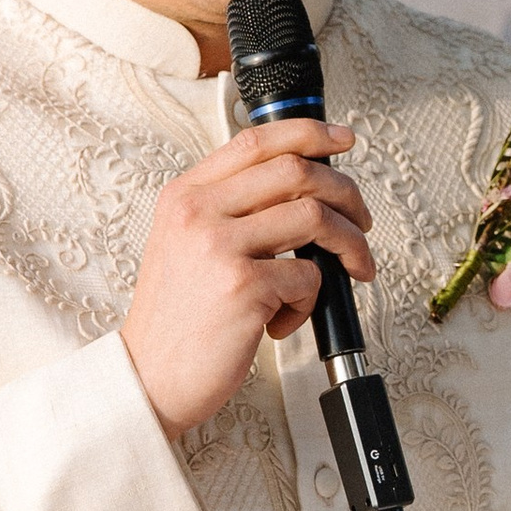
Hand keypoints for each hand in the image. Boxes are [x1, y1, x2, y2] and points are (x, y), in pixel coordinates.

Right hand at [123, 122, 373, 437]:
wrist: (148, 377)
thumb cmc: (178, 318)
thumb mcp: (186, 244)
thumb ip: (231, 210)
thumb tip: (303, 189)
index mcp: (185, 195)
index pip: (256, 141)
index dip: (309, 133)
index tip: (343, 141)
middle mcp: (197, 212)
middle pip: (297, 171)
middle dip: (347, 194)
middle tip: (362, 222)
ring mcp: (219, 247)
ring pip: (315, 218)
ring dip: (349, 245)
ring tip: (350, 269)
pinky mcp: (243, 286)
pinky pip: (309, 277)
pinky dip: (312, 301)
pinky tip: (287, 319)